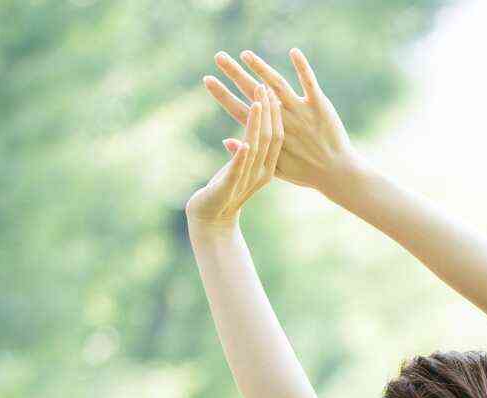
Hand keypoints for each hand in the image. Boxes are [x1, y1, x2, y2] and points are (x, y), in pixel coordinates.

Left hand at [185, 81, 281, 231]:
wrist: (212, 222)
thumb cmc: (222, 194)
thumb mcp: (236, 169)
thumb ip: (242, 155)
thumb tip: (242, 139)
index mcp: (265, 167)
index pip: (274, 136)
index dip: (272, 113)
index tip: (268, 89)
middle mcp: (261, 172)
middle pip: (270, 137)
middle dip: (268, 111)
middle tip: (263, 85)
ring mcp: (248, 180)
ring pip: (258, 148)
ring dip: (258, 124)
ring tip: (258, 102)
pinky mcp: (230, 187)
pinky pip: (239, 168)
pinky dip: (243, 154)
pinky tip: (244, 140)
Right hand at [205, 48, 359, 195]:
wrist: (338, 174)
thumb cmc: (305, 173)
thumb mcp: (273, 168)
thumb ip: (250, 152)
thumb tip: (225, 140)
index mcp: (268, 133)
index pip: (240, 110)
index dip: (222, 95)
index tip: (206, 78)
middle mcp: (282, 119)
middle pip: (254, 92)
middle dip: (235, 74)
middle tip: (219, 56)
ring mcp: (300, 111)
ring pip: (277, 84)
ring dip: (261, 67)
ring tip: (245, 54)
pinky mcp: (320, 106)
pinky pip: (309, 83)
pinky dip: (302, 67)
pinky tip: (294, 51)